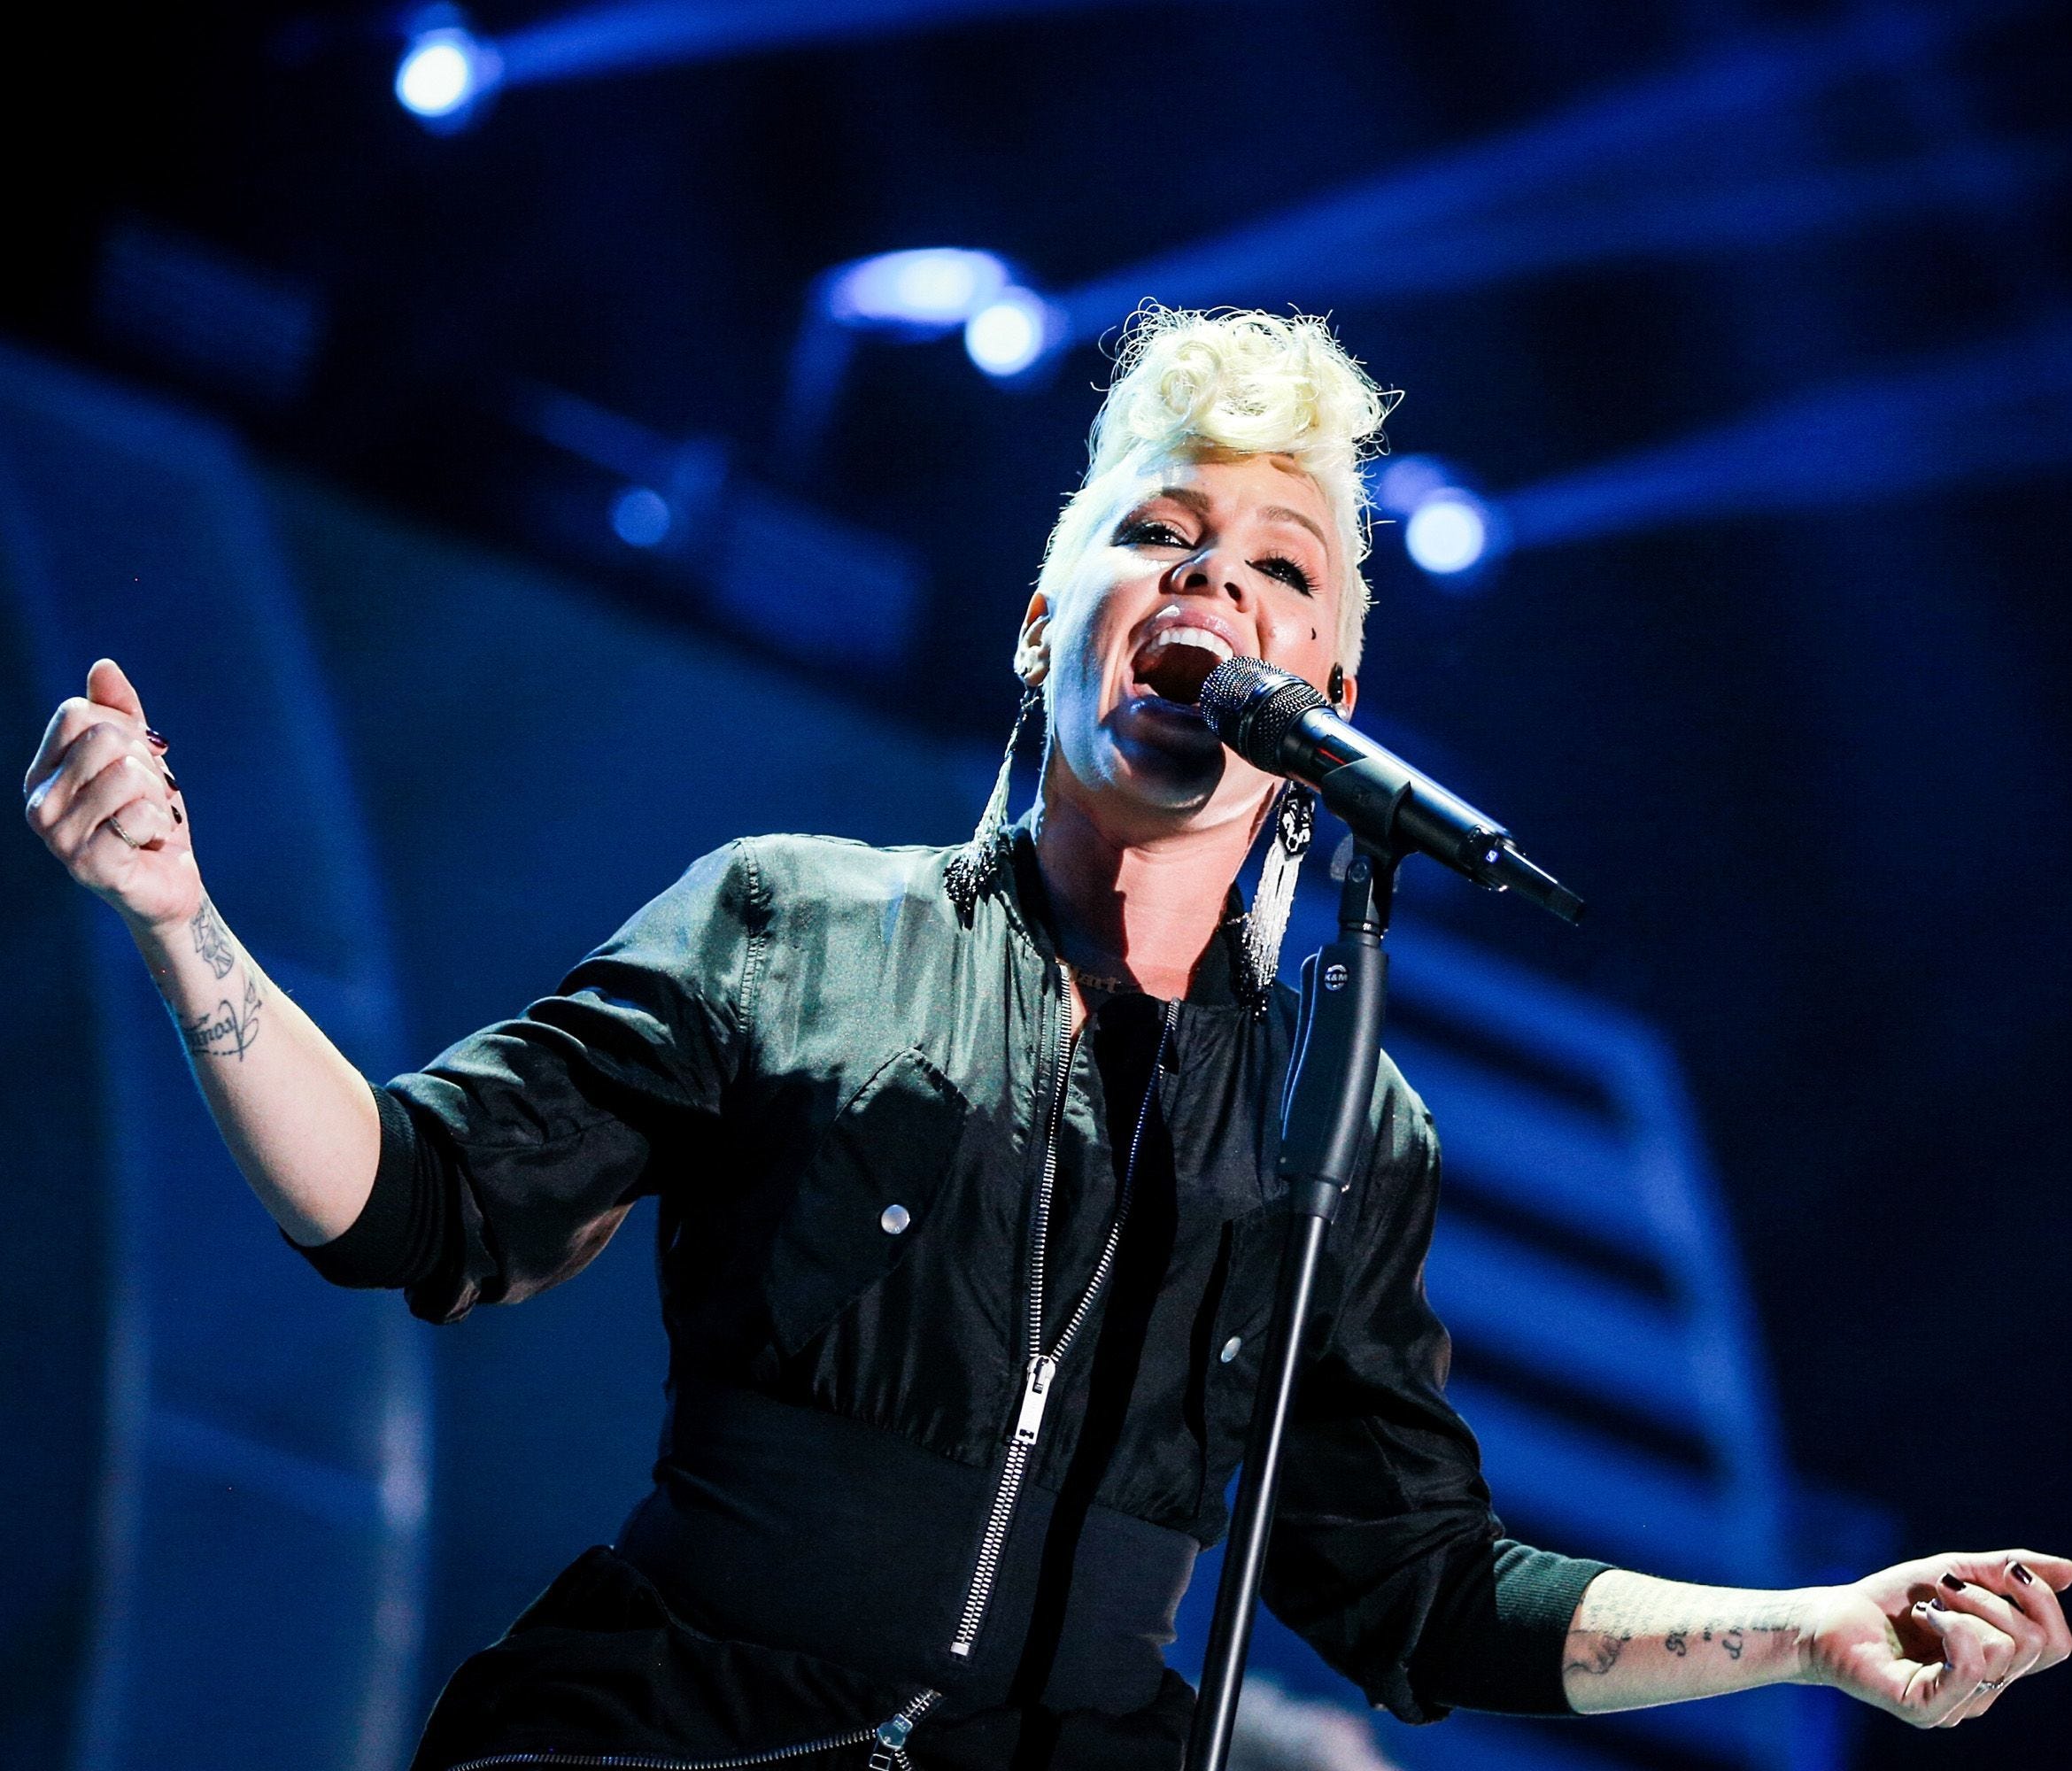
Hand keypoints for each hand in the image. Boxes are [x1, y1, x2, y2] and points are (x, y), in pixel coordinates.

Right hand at [22, 659, 199, 932]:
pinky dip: (159, 825)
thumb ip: (121, 712)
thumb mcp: (139, 757)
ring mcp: (58, 838)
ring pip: (127, 775)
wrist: (170, 882)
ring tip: (146, 822)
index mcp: (42, 773)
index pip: (77, 714)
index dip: (125, 731)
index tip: (136, 764)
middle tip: (146, 799)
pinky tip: (148, 844)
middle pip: (105, 739)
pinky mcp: (89, 865)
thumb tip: (103, 666)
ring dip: (156, 797)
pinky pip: (140, 814)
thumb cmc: (149, 817)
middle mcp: (38, 804)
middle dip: (145, 766)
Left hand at [1800, 1551, 2070, 1726]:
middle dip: (1994, 1598)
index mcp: (1999, 1664)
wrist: (1827, 1617)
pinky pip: (1972, 1667)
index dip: (2043, 1600)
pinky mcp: (1929, 1709)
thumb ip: (2008, 1573)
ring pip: (2005, 1650)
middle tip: (1946, 1587)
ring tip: (1926, 1609)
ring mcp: (1960, 1705)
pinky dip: (1953, 1627)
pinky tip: (1926, 1619)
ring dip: (1964, 1608)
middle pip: (2036, 1643)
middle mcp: (1987, 1691)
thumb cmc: (1890, 1601)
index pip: (2056, 1644)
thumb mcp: (1954, 1573)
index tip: (2007, 1569)